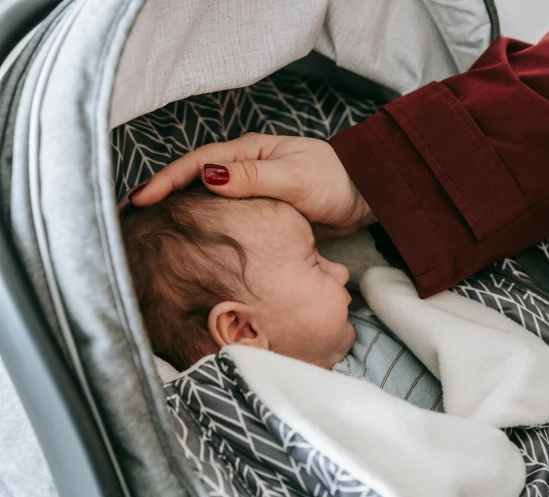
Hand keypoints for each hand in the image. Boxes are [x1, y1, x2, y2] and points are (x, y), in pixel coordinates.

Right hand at [123, 133, 375, 238]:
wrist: (361, 198)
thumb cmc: (332, 182)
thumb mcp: (294, 178)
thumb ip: (255, 178)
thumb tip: (210, 175)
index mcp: (249, 152)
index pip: (198, 162)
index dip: (167, 179)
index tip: (142, 198)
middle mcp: (245, 168)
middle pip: (194, 179)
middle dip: (163, 193)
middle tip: (131, 214)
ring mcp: (251, 189)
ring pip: (206, 198)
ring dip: (179, 209)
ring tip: (148, 227)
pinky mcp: (259, 211)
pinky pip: (224, 215)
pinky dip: (203, 222)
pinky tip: (189, 237)